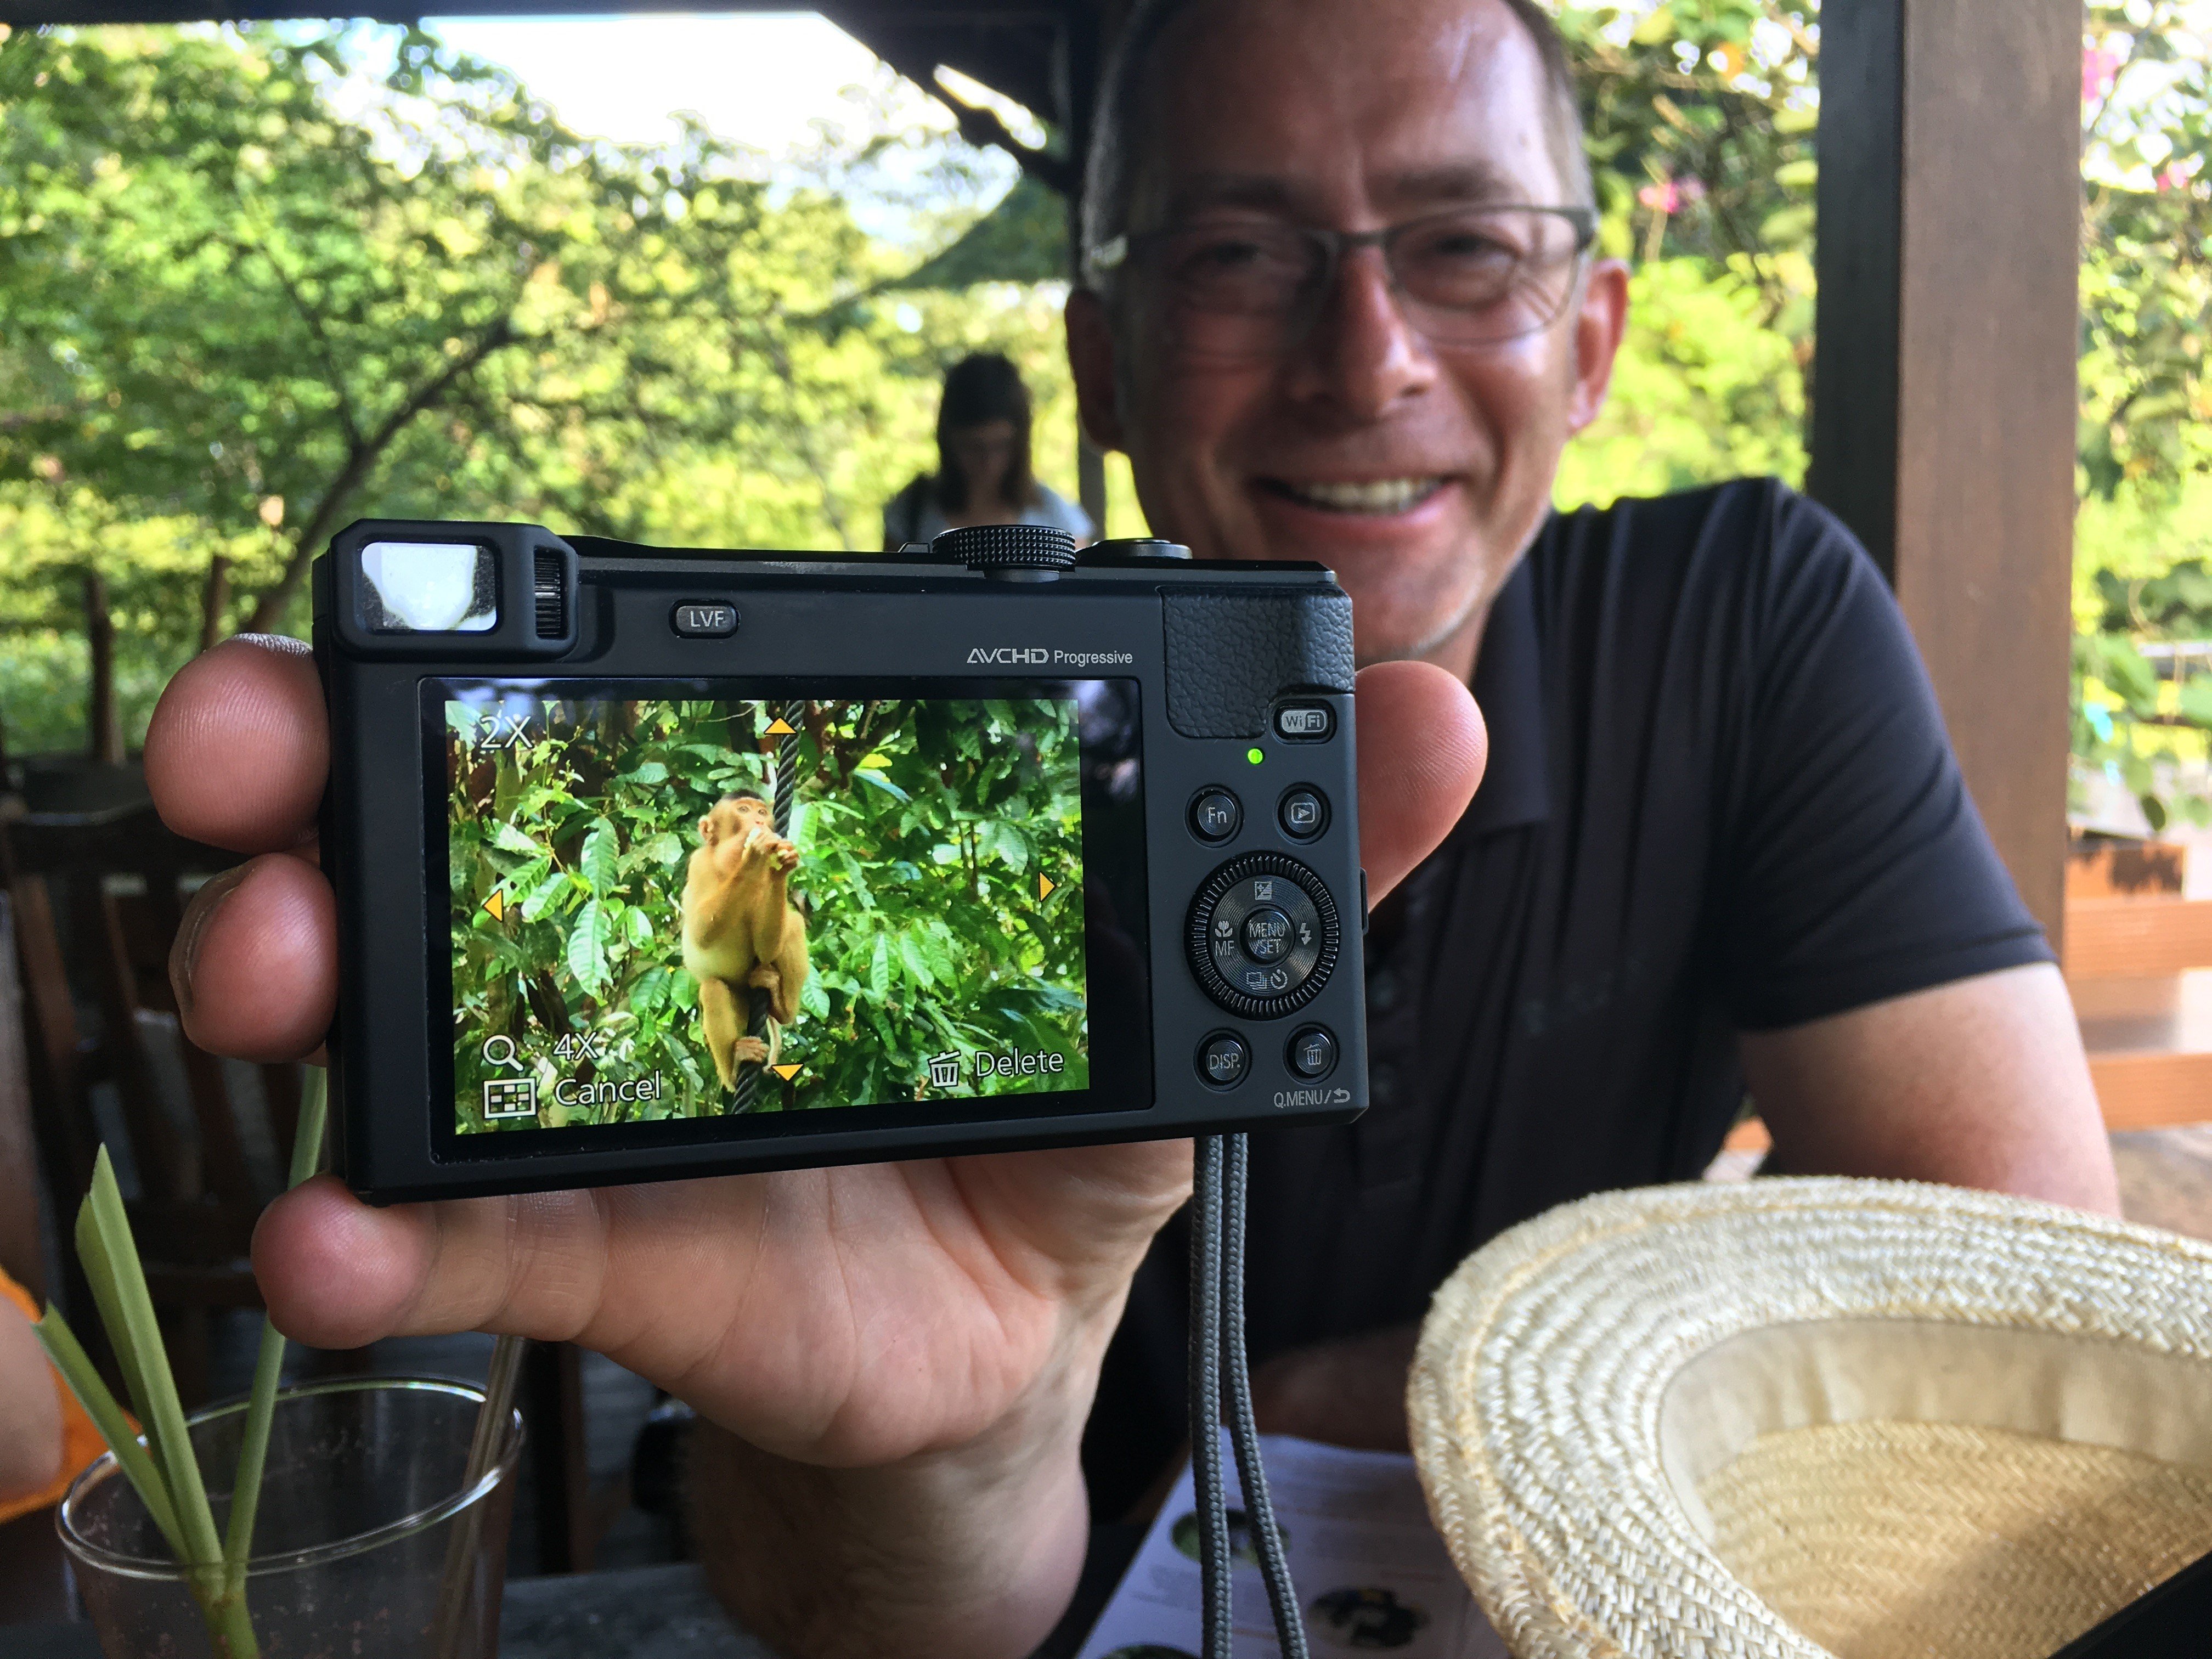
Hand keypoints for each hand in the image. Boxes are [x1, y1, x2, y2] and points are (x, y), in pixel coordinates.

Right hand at [147, 632, 1481, 1482]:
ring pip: (419, 1010)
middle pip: (453, 827)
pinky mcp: (610, 1252)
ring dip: (311, 971)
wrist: (1007, 1333)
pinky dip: (390, 1236)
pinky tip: (330, 1240)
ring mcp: (609, 1097)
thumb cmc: (1065, 1130)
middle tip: (259, 753)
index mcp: (771, 849)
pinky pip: (475, 1236)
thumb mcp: (1175, 987)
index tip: (411, 614)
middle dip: (325, 772)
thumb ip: (1294, 859)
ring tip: (271, 970)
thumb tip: (1443, 710)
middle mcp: (646, 943)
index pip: (625, 712)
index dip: (496, 650)